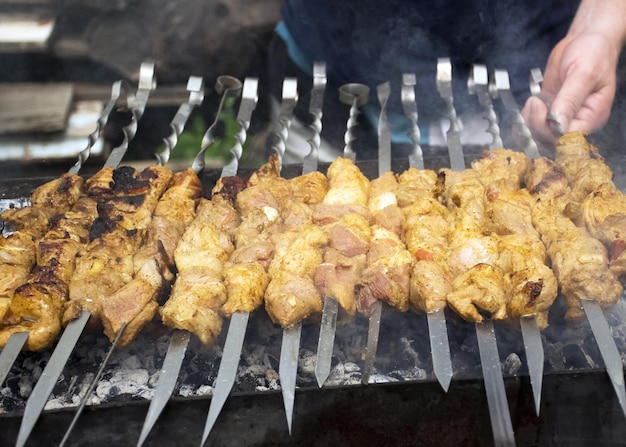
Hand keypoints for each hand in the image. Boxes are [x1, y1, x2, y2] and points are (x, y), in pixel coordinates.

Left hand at [522, 31, 619, 146]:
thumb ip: (570, 100)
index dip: (550, 129)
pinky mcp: (548, 110)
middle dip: (537, 125)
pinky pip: (533, 124)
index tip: (541, 108)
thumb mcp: (583, 74)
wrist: (585, 39)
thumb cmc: (593, 53)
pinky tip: (526, 107)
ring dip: (528, 124)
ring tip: (532, 101)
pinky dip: (525, 119)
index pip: (568, 137)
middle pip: (551, 140)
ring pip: (539, 135)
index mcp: (592, 116)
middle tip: (534, 102)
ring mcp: (561, 116)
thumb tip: (558, 125)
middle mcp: (577, 121)